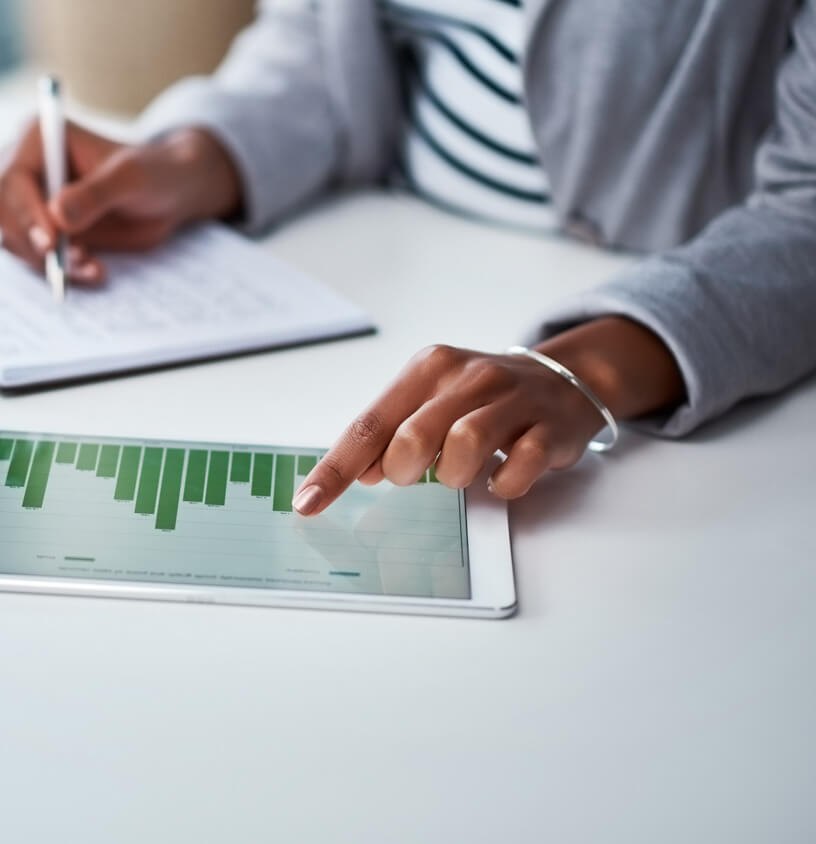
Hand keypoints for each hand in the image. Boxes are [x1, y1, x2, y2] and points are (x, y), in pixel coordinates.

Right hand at [0, 120, 242, 282]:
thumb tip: (58, 214)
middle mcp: (24, 166)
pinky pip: (32, 257)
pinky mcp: (38, 229)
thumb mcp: (132, 178)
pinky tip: (93, 271)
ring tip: (91, 265)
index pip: (11, 178)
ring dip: (49, 260)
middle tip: (74, 260)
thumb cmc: (153, 172)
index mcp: (38, 137)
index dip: (25, 212)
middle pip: (1, 210)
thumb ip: (97, 193)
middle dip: (33, 241)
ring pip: (14, 238)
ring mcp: (28, 200)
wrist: (168, 194)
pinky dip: (59, 270)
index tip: (51, 242)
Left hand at [292, 318, 685, 511]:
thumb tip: (361, 472)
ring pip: (464, 445)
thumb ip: (392, 433)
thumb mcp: (430, 402)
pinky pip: (518, 467)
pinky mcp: (550, 427)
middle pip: (412, 436)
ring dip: (453, 475)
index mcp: (427, 369)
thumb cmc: (482, 398)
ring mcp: (512, 399)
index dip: (336, 469)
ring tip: (460, 473)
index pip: (368, 424)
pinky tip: (499, 475)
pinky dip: (502, 483)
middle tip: (414, 474)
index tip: (307, 504)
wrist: (565, 378)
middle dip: (403, 470)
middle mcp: (467, 376)